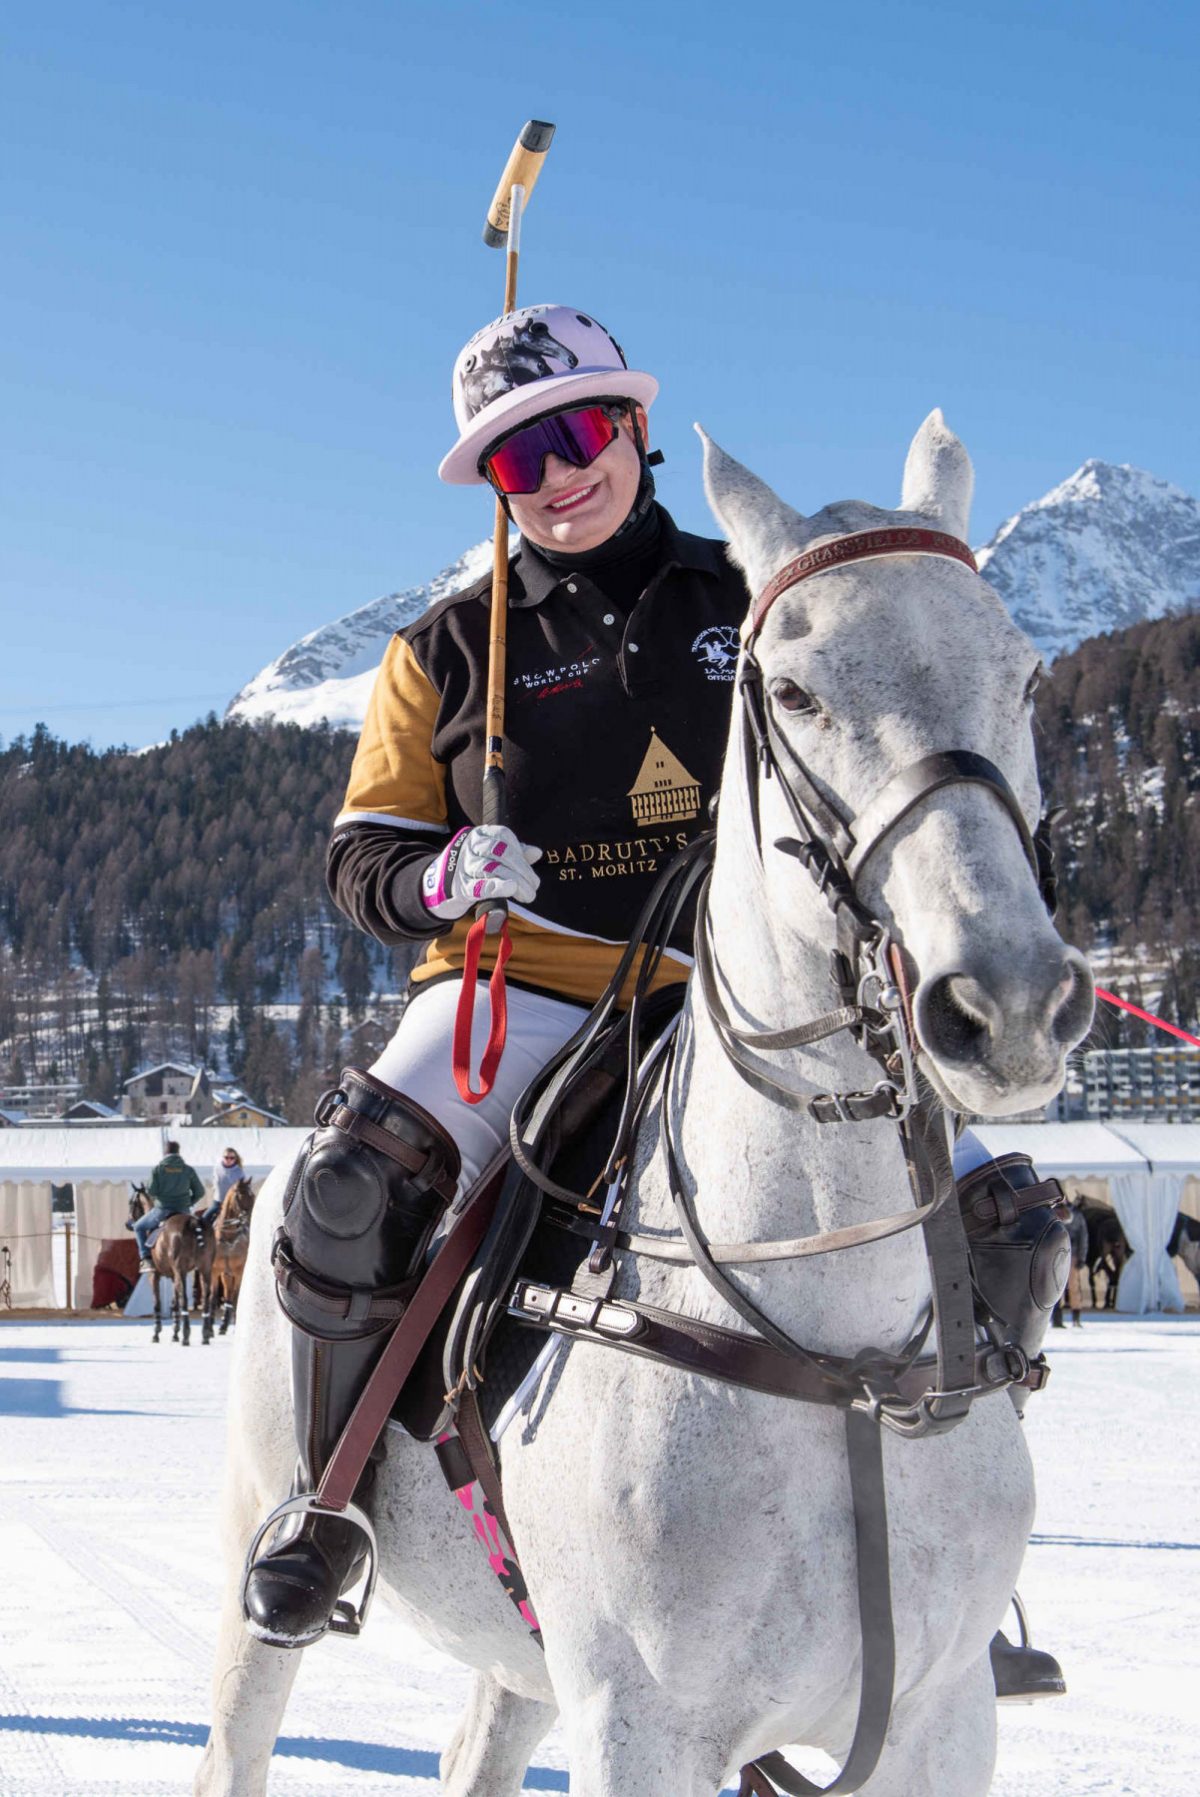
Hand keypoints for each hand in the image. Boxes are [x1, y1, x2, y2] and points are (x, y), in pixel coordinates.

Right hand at [421, 825, 541, 921]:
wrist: (443, 883)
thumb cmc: (476, 866)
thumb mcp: (494, 855)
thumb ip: (515, 852)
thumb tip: (537, 852)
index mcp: (480, 834)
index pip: (503, 836)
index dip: (520, 852)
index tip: (531, 870)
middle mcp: (471, 846)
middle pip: (499, 852)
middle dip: (521, 869)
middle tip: (534, 886)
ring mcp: (464, 865)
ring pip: (491, 868)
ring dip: (514, 881)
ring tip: (528, 894)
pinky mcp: (461, 886)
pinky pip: (478, 885)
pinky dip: (495, 887)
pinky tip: (509, 888)